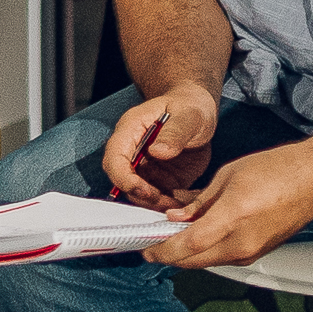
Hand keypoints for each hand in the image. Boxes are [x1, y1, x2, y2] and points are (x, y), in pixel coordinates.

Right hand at [97, 86, 221, 212]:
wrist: (198, 111)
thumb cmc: (189, 105)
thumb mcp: (189, 114)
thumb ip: (175, 132)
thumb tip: (158, 151)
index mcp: (131, 130)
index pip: (114, 159)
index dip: (124, 179)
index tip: (146, 191)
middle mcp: (132, 151)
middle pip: (122, 181)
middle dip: (141, 196)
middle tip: (167, 203)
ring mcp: (145, 167)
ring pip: (139, 194)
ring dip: (156, 205)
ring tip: (180, 206)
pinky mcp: (159, 179)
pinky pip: (158, 198)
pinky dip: (169, 205)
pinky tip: (186, 204)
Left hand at [147, 136, 312, 272]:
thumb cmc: (280, 170)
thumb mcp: (228, 176)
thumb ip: (200, 201)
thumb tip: (178, 216)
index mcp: (232, 217)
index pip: (187, 245)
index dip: (162, 250)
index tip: (146, 248)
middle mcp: (242, 241)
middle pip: (194, 260)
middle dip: (170, 255)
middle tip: (154, 243)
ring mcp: (252, 251)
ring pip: (208, 261)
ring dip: (188, 253)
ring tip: (175, 235)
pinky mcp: (259, 253)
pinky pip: (224, 257)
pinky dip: (207, 250)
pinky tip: (200, 235)